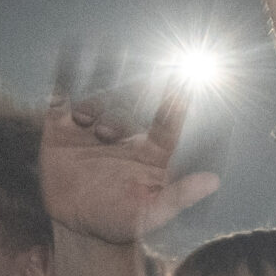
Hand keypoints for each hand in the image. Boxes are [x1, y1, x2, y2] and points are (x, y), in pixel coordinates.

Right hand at [42, 53, 221, 244]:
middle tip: (117, 123)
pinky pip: (64, 95)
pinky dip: (68, 71)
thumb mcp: (153, 212)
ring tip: (88, 121)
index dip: (175, 101)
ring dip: (97, 103)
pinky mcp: (60, 128)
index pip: (168, 120)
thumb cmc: (123, 222)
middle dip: (127, 104)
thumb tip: (214, 181)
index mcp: (152, 150)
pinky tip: (73, 47)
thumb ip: (180, 195)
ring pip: (98, 99)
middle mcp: (125, 133)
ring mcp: (92, 128)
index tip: (184, 78)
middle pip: (130, 105)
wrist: (79, 228)